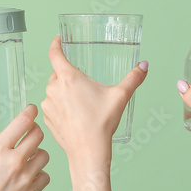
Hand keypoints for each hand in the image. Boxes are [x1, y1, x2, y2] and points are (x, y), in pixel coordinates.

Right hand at [0, 104, 49, 190]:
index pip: (23, 122)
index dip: (30, 112)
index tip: (31, 110)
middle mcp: (14, 160)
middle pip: (38, 135)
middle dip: (35, 132)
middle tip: (30, 134)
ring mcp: (25, 177)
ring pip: (45, 155)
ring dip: (38, 153)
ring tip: (29, 157)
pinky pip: (45, 176)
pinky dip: (40, 174)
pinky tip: (30, 175)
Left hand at [42, 35, 147, 168]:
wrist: (88, 151)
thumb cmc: (102, 123)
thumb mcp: (120, 97)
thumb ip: (133, 78)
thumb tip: (144, 66)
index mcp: (69, 78)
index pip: (54, 53)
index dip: (55, 43)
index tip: (58, 39)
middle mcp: (54, 88)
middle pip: (57, 72)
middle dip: (68, 74)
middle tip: (84, 83)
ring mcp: (48, 104)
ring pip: (54, 89)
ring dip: (64, 90)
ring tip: (82, 102)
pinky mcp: (47, 118)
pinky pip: (52, 105)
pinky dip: (60, 105)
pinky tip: (74, 114)